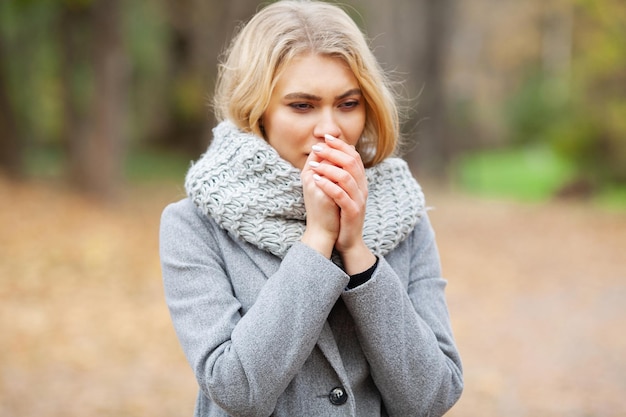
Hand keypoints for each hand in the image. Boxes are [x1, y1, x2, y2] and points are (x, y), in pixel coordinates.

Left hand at [307, 135, 375, 273]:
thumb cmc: (340, 215)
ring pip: (346, 176)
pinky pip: (341, 194)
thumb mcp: (341, 193)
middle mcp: (362, 188)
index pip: (354, 156)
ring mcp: (359, 200)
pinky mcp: (353, 212)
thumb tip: (328, 156)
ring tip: (312, 165)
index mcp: (360, 181)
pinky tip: (316, 180)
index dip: (340, 145)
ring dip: (328, 167)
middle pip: (351, 162)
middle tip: (316, 148)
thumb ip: (338, 176)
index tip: (325, 138)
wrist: (347, 241)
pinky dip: (328, 185)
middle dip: (333, 152)